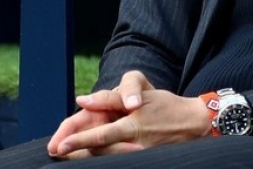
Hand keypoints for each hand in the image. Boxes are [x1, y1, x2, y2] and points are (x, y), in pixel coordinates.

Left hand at [47, 71, 211, 157]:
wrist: (195, 124)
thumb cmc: (166, 106)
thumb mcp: (143, 93)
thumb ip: (112, 97)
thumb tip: (83, 100)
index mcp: (133, 124)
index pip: (100, 135)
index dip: (78, 141)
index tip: (59, 146)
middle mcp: (134, 142)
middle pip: (98, 151)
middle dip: (76, 152)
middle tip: (57, 152)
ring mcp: (139, 154)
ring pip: (105, 157)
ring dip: (86, 157)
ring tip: (69, 154)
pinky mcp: (143, 159)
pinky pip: (118, 160)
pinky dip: (103, 158)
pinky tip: (91, 156)